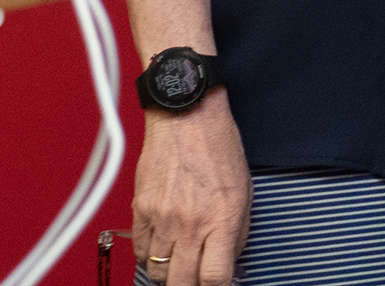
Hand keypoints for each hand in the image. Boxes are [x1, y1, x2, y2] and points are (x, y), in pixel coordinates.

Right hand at [130, 99, 248, 285]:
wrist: (186, 115)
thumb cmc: (218, 145)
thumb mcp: (244, 189)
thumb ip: (237, 231)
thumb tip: (230, 261)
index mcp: (221, 218)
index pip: (215, 278)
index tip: (216, 284)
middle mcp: (190, 223)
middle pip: (181, 282)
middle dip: (188, 285)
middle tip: (194, 278)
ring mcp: (162, 218)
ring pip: (157, 270)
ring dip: (168, 272)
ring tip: (178, 261)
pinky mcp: (141, 210)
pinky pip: (140, 250)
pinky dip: (150, 255)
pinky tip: (161, 246)